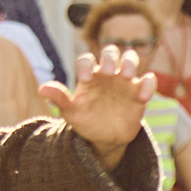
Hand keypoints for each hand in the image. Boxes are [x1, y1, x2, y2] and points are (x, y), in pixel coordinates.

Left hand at [45, 44, 159, 166]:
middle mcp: (107, 74)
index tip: (85, 80)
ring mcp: (124, 82)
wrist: (105, 139)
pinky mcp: (139, 93)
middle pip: (110, 52)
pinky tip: (141, 98)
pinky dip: (147, 85)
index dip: (86, 66)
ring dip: (129, 62)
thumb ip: (60, 99)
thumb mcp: (71, 113)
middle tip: (109, 72)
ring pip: (130, 59)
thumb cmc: (86, 121)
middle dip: (110, 57)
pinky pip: (147, 81)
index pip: (86, 60)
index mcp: (89, 76)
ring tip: (126, 75)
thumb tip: (42, 89)